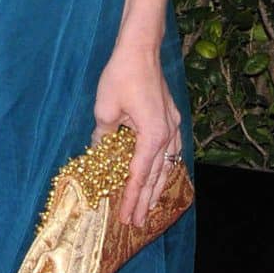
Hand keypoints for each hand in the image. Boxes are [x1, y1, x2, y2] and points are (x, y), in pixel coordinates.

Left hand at [92, 40, 182, 229]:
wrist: (141, 48)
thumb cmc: (122, 76)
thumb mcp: (104, 110)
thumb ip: (104, 138)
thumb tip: (99, 155)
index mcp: (153, 136)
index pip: (139, 176)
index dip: (130, 198)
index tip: (124, 217)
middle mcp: (168, 135)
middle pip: (157, 176)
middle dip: (146, 202)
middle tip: (137, 224)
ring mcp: (174, 127)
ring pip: (168, 166)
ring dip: (158, 188)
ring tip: (150, 209)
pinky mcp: (172, 119)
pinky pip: (171, 152)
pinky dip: (164, 168)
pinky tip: (160, 177)